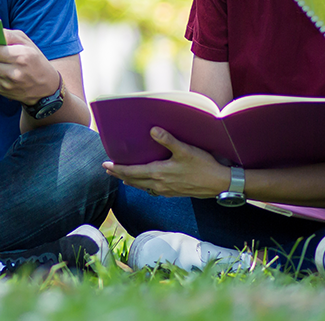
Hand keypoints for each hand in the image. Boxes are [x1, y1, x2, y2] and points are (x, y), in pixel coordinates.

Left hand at [102, 127, 230, 197]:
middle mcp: (159, 184)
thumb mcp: (185, 150)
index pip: (132, 171)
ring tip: (122, 177)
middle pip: (133, 180)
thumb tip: (152, 130)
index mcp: (159, 173)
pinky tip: (145, 184)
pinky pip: (152, 190)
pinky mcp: (174, 193)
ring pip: (142, 187)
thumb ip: (168, 140)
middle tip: (108, 171)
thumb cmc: (203, 166)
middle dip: (120, 175)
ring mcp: (166, 190)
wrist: (218, 184)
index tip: (106, 165)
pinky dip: (143, 186)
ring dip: (130, 181)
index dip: (118, 168)